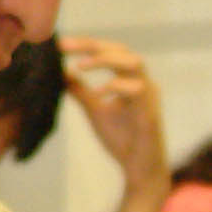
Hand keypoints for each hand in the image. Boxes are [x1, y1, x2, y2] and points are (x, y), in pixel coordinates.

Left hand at [58, 36, 167, 193]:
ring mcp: (149, 96)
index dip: (86, 45)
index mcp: (130, 79)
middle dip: (93, 46)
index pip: (110, 52)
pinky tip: (98, 93)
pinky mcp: (150, 112)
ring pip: (135, 63)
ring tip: (81, 66)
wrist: (139, 168)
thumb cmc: (122, 138)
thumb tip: (63, 72)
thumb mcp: (94, 110)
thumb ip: (81, 91)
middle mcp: (143, 82)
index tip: (61, 44)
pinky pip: (137, 90)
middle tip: (65, 47)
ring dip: (106, 60)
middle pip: (122, 51)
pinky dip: (116, 87)